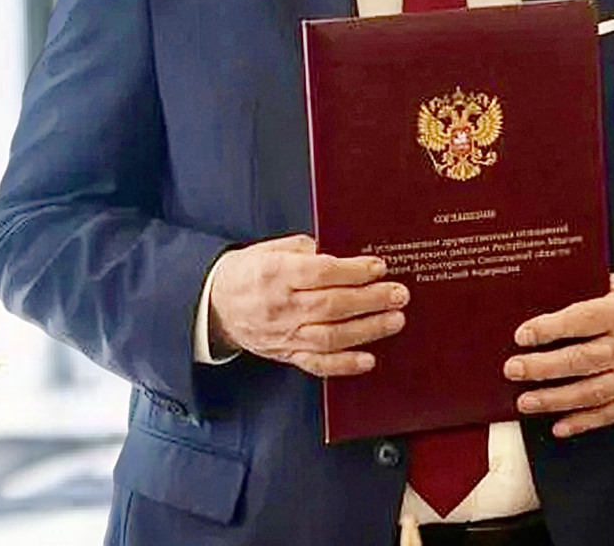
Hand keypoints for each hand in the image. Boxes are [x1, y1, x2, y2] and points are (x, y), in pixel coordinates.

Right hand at [207, 235, 407, 376]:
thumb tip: (342, 254)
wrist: (215, 304)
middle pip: (332, 305)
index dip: (353, 271)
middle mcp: (281, 306)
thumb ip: (306, 249)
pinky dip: (344, 364)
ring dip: (367, 330)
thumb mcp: (272, 248)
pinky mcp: (286, 354)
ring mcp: (284, 334)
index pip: (321, 273)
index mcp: (276, 274)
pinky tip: (368, 360)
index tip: (380, 267)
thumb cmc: (249, 271)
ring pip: (330, 336)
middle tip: (399, 294)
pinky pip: (316, 364)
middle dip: (370, 300)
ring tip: (395, 320)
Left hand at [504, 270, 613, 437]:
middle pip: (581, 361)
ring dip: (555, 400)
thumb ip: (592, 290)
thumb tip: (550, 298)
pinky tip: (559, 426)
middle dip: (542, 368)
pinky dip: (584, 422)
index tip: (523, 334)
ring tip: (525, 402)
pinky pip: (611, 413)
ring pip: (591, 392)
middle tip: (513, 369)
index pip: (582, 321)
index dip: (550, 329)